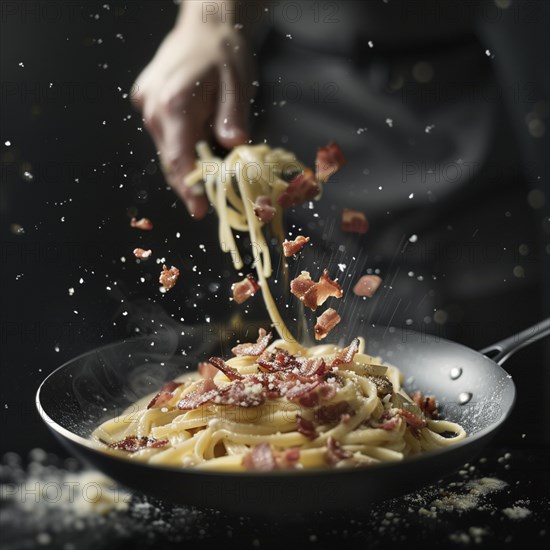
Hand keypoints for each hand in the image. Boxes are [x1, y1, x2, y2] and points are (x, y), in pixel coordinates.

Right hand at [133, 18, 253, 218]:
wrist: (204, 25)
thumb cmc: (223, 54)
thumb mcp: (237, 86)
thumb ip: (233, 118)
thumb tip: (234, 146)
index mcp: (175, 104)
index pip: (178, 159)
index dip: (188, 189)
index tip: (199, 210)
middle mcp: (153, 107)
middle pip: (169, 159)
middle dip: (189, 182)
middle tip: (208, 200)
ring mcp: (146, 103)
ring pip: (165, 148)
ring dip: (185, 163)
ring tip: (207, 172)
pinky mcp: (146, 100)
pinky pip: (163, 134)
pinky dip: (180, 145)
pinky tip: (196, 146)